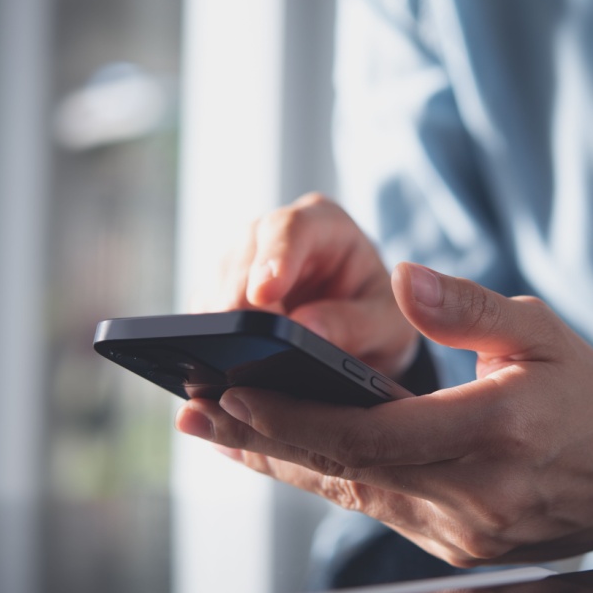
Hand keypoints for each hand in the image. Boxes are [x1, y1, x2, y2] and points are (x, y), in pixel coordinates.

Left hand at [177, 263, 592, 564]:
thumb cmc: (588, 395)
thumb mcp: (541, 331)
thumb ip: (467, 306)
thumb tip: (403, 278)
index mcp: (494, 433)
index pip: (372, 433)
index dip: (297, 419)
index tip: (234, 395)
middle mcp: (471, 494)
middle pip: (343, 469)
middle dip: (261, 440)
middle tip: (193, 412)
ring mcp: (460, 530)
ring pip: (348, 493)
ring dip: (277, 460)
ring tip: (214, 429)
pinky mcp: (452, 544)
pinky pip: (370, 506)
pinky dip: (318, 477)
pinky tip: (275, 454)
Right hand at [195, 193, 417, 377]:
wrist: (363, 339)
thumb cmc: (380, 319)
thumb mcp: (387, 324)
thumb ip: (355, 323)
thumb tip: (305, 327)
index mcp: (324, 225)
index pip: (292, 228)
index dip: (274, 257)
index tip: (263, 294)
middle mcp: (275, 236)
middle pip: (243, 254)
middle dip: (236, 297)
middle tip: (234, 338)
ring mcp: (243, 264)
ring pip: (217, 282)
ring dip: (219, 321)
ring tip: (226, 360)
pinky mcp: (223, 296)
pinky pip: (204, 313)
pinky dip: (208, 339)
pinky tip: (215, 367)